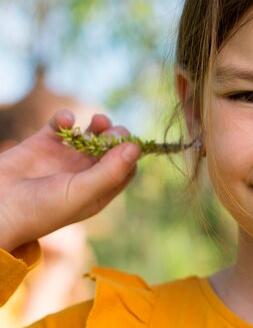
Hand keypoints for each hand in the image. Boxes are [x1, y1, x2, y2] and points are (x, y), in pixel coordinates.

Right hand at [0, 110, 139, 251]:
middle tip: (111, 131)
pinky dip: (65, 118)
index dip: (130, 154)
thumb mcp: (80, 192)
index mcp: (97, 190)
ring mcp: (64, 158)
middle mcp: (84, 174)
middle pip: (112, 148)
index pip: (126, 168)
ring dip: (99, 124)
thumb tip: (136, 148)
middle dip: (116, 136)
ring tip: (98, 121)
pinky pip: (61, 125)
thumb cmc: (40, 209)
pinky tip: (65, 120)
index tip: (127, 144)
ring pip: (90, 134)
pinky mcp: (42, 144)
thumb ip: (109, 172)